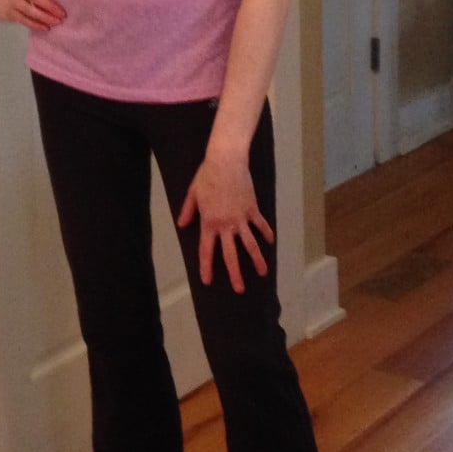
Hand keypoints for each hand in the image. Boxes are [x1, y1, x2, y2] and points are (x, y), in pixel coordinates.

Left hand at [177, 151, 274, 292]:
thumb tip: (182, 225)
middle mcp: (225, 225)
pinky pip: (260, 225)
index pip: (206, 250)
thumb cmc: (206, 176)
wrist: (226, 162)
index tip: (207, 281)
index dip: (206, 267)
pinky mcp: (252, 209)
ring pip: (250, 245)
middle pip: (231, 254)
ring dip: (256, 260)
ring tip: (262, 273)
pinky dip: (266, 233)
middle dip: (235, 274)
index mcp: (209, 223)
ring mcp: (241, 218)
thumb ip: (188, 211)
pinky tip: (270, 242)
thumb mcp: (193, 193)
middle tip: (239, 289)